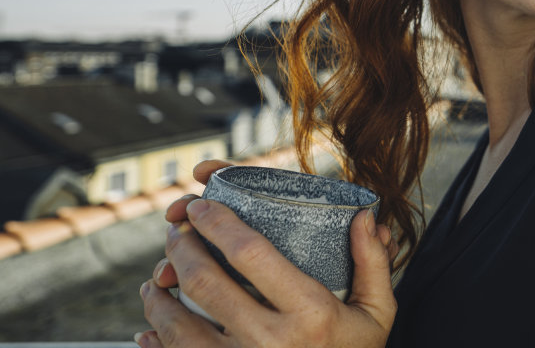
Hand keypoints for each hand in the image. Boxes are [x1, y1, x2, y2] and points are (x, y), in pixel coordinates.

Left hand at [137, 160, 396, 346]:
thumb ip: (373, 263)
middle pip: (206, 283)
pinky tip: (152, 328)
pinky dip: (156, 341)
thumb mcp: (377, 313)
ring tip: (159, 278)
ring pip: (177, 325)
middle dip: (182, 248)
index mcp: (310, 314)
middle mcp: (270, 341)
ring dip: (158, 296)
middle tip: (176, 233)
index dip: (218, 223)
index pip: (251, 254)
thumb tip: (362, 216)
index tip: (202, 205)